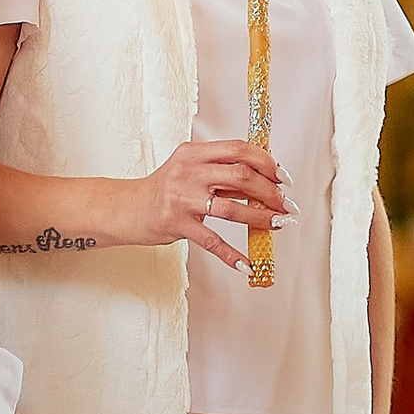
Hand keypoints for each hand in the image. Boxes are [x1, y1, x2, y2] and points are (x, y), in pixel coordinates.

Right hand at [124, 139, 289, 273]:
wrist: (127, 208)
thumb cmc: (162, 189)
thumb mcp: (188, 169)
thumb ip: (219, 172)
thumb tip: (261, 180)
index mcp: (194, 153)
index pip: (238, 149)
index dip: (266, 161)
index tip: (282, 176)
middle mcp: (189, 172)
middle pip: (241, 176)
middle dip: (270, 191)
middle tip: (285, 203)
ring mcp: (183, 199)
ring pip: (232, 208)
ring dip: (261, 217)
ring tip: (278, 224)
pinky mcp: (178, 225)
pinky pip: (211, 241)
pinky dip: (231, 254)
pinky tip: (246, 263)